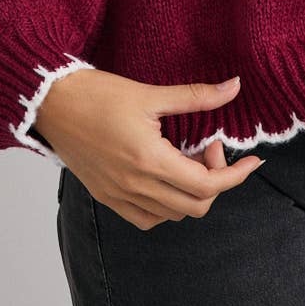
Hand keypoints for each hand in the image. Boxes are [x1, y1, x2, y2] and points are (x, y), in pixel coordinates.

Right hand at [35, 69, 263, 229]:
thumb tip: (235, 87)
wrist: (52, 102)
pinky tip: (167, 177)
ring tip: (187, 158)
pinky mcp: (107, 197)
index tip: (253, 162)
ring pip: (174, 215)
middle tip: (209, 147)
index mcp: (148, 159)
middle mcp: (135, 185)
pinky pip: (148, 218)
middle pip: (196, 206)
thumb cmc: (98, 93)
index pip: (206, 185)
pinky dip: (167, 205)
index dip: (236, 176)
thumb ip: (196, 96)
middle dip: (216, 180)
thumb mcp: (151, 93)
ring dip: (192, 192)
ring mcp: (119, 196)